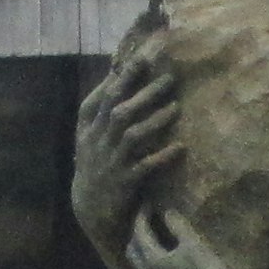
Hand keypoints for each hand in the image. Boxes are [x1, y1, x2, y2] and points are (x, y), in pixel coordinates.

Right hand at [73, 60, 179, 250]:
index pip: (102, 97)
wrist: (91, 210)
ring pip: (132, 136)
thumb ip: (101, 107)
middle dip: (143, 93)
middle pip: (119, 111)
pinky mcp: (124, 183)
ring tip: (176, 107)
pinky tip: (180, 147)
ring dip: (155, 121)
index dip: (121, 78)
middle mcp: (98, 142)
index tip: (141, 58)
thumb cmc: (96, 164)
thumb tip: (115, 72)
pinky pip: (144, 167)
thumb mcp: (90, 135)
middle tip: (169, 78)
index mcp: (89, 128)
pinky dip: (162, 156)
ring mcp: (111, 163)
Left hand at [127, 207, 250, 268]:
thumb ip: (179, 227)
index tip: (146, 206)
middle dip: (136, 238)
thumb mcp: (196, 246)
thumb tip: (166, 212)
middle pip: (133, 255)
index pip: (140, 234)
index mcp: (153, 262)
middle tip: (145, 227)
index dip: (141, 218)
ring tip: (155, 250)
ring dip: (145, 259)